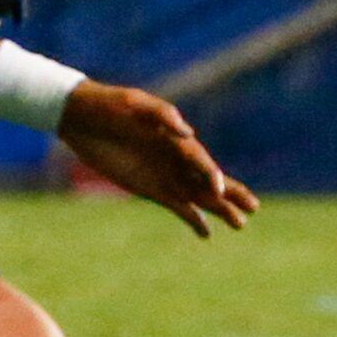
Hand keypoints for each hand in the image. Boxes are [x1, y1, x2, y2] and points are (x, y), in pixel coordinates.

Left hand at [57, 82, 256, 236]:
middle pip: (209, 180)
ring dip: (219, 210)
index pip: (200, 160)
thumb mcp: (134, 103)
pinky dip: (193, 219)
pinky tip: (207, 233)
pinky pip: (177, 206)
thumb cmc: (110, 105)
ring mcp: (165, 174)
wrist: (82, 117)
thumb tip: (187, 133)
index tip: (220, 189)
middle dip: (232, 194)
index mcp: (175, 137)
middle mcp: (176, 158)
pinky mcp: (150, 188)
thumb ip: (162, 115)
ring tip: (240, 225)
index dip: (211, 174)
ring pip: (199, 196)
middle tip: (253, 209)